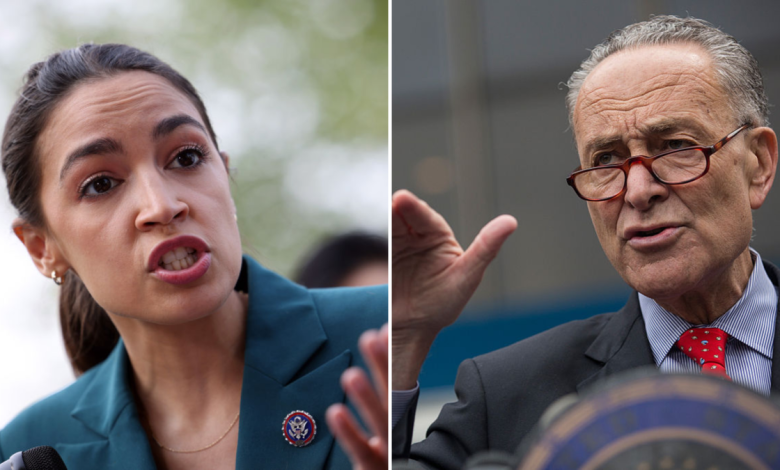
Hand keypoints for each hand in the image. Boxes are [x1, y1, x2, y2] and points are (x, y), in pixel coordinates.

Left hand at [327, 325, 387, 469]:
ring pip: (378, 423)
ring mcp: (386, 456)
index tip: (383, 327)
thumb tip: (369, 353)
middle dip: (381, 367)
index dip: (388, 359)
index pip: (394, 385)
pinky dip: (349, 433)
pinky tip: (335, 412)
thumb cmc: (384, 464)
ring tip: (351, 374)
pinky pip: (360, 452)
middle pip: (390, 397)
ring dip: (365, 398)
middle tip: (371, 336)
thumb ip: (378, 404)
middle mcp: (394, 437)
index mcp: (394, 425)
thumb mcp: (381, 436)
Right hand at [392, 190, 516, 388]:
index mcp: (441, 238)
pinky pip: (380, 244)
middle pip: (406, 218)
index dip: (415, 209)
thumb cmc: (444, 305)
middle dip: (399, 208)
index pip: (428, 219)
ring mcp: (399, 247)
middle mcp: (419, 237)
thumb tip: (511, 221)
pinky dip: (377, 235)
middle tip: (394, 201)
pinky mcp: (384, 258)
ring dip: (387, 217)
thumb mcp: (468, 276)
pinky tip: (374, 230)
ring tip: (384, 210)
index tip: (401, 199)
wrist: (413, 329)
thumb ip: (486, 247)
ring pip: (392, 227)